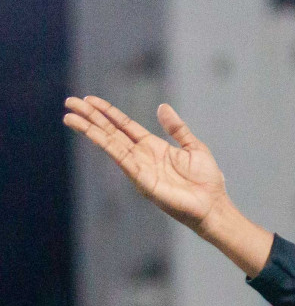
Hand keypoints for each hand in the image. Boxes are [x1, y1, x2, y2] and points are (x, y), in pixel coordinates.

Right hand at [65, 96, 227, 230]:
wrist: (213, 205)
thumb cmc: (207, 181)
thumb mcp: (193, 147)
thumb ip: (177, 128)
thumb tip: (162, 107)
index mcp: (153, 147)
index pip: (124, 125)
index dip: (107, 112)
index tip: (89, 100)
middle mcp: (142, 156)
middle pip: (111, 132)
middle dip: (91, 117)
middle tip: (70, 102)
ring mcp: (139, 168)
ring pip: (110, 143)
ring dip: (89, 130)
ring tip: (69, 117)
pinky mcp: (141, 180)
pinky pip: (121, 158)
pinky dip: (105, 145)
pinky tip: (92, 133)